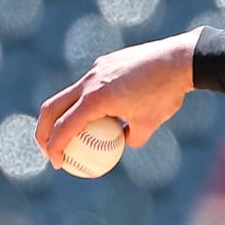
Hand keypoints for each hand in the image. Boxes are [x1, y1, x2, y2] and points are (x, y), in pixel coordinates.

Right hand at [36, 28, 202, 169]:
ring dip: (67, 113)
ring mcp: (96, 69)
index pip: (64, 128)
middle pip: (52, 108)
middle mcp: (90, 81)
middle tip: (49, 149)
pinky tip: (108, 109)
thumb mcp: (149, 124)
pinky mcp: (106, 61)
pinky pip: (90, 83)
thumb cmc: (165, 94)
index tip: (58, 164)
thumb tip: (121, 144)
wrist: (180, 60)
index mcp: (95, 99)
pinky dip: (89, 99)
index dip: (55, 149)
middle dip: (43, 131)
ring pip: (71, 94)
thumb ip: (131, 139)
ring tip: (77, 132)